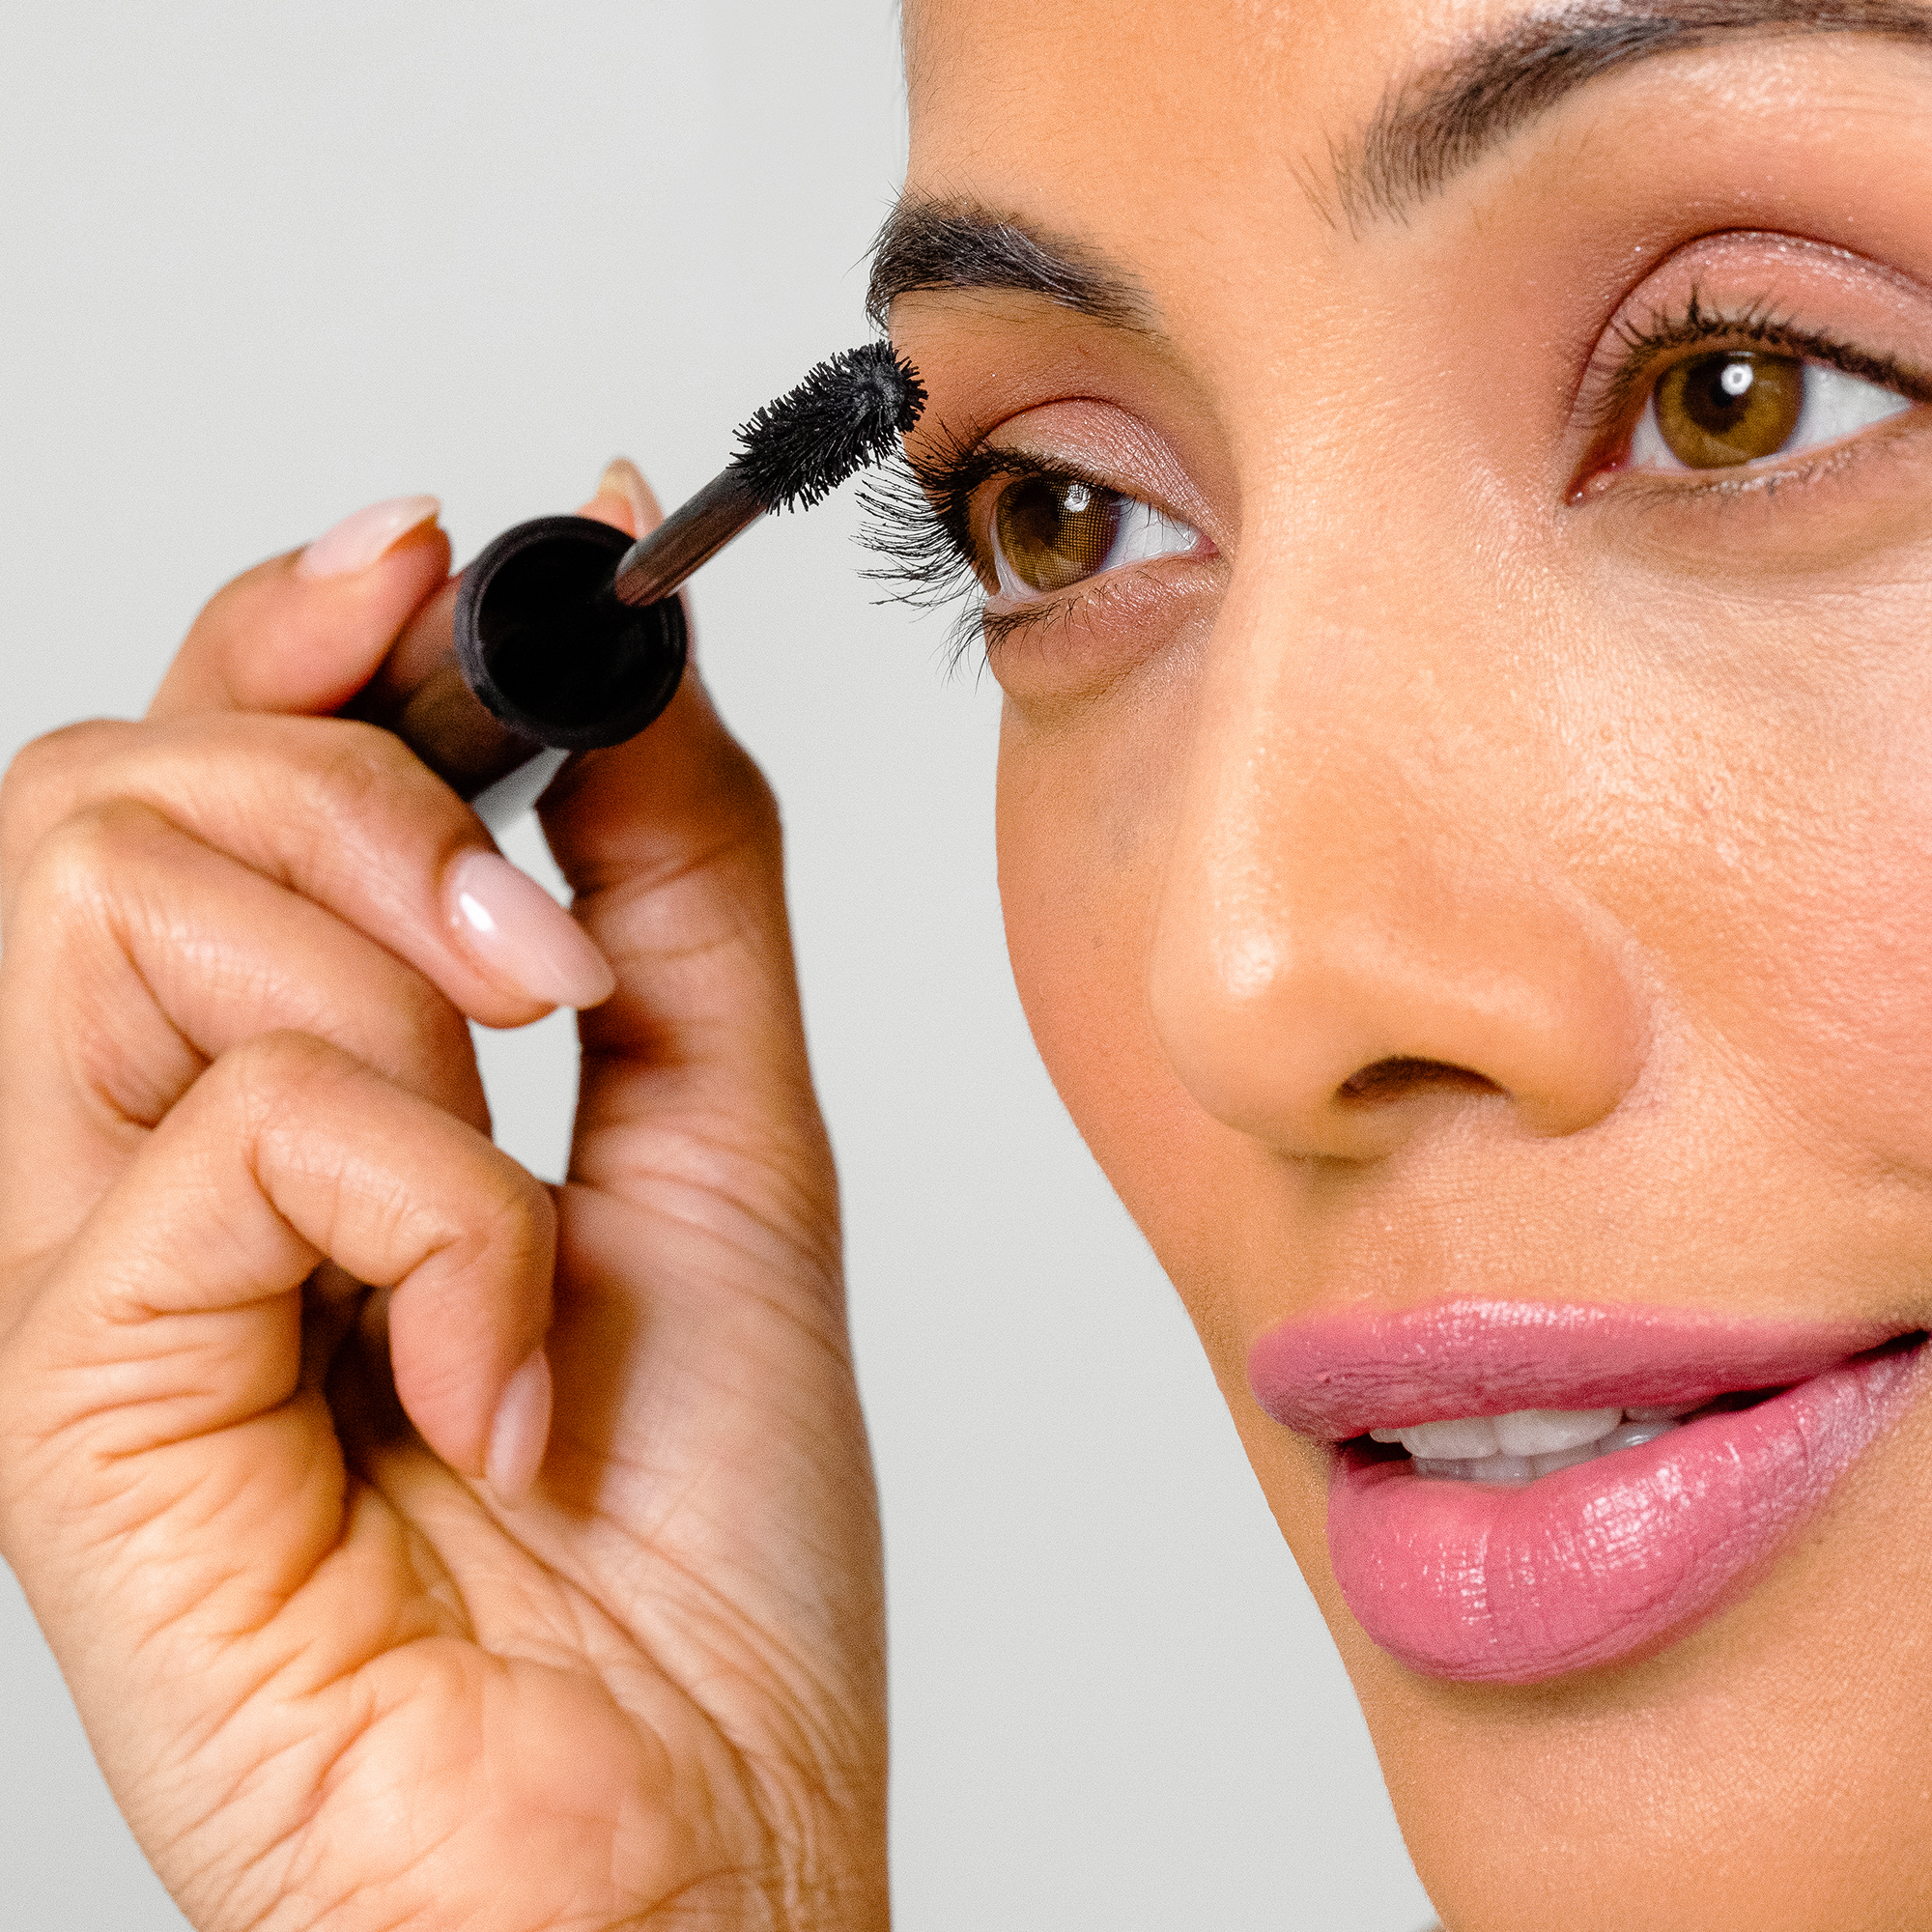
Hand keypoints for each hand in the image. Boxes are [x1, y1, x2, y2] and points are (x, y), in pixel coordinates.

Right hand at [0, 474, 884, 1929]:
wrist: (684, 1837)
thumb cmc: (696, 1539)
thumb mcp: (728, 1129)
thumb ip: (678, 873)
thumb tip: (636, 622)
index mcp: (290, 1087)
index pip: (198, 764)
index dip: (296, 624)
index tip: (440, 555)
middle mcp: (146, 1150)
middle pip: (121, 776)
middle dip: (366, 784)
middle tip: (548, 960)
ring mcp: (82, 1261)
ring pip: (117, 885)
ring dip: (392, 972)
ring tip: (532, 1160)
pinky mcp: (64, 1385)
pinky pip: (227, 1127)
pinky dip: (435, 1211)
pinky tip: (490, 1372)